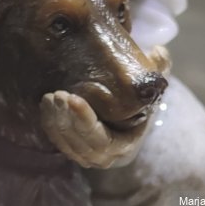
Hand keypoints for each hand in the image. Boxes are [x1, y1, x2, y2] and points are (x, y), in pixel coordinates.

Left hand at [38, 45, 170, 169]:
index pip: (103, 141)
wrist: (123, 110)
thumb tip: (158, 51)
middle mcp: (107, 154)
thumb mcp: (149, 82)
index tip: (73, 98)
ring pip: (69, 145)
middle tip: (58, 95)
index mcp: (126, 142)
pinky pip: (59, 142)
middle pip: (83, 145)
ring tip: (50, 98)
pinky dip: (50, 126)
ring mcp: (89, 154)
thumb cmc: (136, 97)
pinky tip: (46, 105)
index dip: (85, 122)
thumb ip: (158, 67)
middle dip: (68, 121)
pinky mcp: (73, 147)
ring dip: (56, 123)